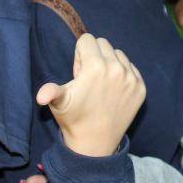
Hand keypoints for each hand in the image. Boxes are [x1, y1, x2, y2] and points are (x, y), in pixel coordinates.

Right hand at [36, 34, 145, 155]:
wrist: (96, 142)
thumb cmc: (74, 119)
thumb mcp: (59, 103)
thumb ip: (50, 92)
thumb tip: (41, 97)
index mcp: (96, 66)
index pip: (87, 40)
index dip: (79, 55)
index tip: (79, 74)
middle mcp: (117, 68)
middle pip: (103, 43)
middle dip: (94, 56)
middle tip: (89, 79)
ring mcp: (132, 78)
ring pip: (118, 54)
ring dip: (109, 63)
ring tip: (101, 85)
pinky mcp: (141, 87)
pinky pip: (131, 67)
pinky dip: (122, 73)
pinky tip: (113, 90)